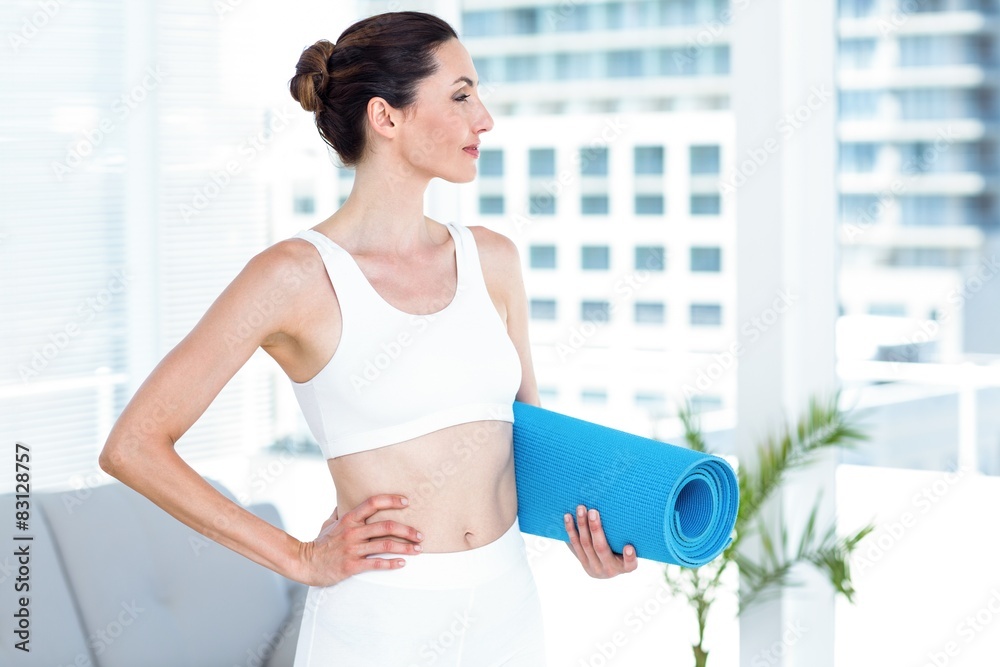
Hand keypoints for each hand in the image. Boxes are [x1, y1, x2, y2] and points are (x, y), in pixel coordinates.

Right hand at [295, 494, 423, 586]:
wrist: (305, 563)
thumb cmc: (320, 542)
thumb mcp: (328, 523)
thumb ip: (340, 512)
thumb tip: (345, 500)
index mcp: (349, 519)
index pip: (373, 503)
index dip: (391, 500)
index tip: (407, 502)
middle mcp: (353, 532)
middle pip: (386, 526)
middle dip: (408, 530)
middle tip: (421, 534)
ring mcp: (352, 549)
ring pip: (385, 545)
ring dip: (406, 547)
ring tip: (418, 549)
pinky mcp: (352, 566)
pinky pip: (376, 564)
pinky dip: (392, 564)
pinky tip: (403, 563)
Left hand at [564, 505, 638, 578]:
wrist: (608, 570)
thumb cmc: (623, 553)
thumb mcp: (629, 551)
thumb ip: (628, 539)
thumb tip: (626, 511)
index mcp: (624, 567)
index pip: (629, 564)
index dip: (629, 557)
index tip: (629, 547)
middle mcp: (609, 570)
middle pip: (600, 548)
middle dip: (595, 529)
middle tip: (592, 511)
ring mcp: (594, 567)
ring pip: (584, 545)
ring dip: (581, 525)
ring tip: (580, 509)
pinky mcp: (582, 563)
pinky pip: (574, 545)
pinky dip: (570, 530)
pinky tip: (568, 517)